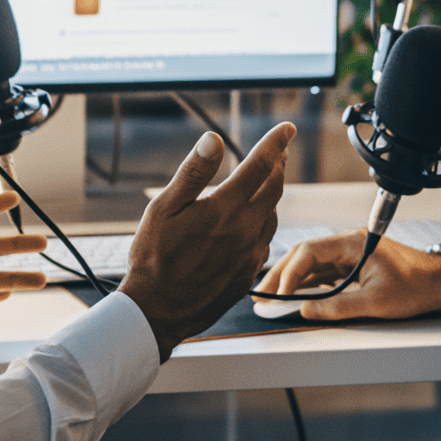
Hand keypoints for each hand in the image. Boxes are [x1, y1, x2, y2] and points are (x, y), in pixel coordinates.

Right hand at [119, 124, 293, 360]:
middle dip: (278, 166)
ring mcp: (249, 255)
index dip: (275, 143)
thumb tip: (213, 140)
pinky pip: (264, 242)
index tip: (287, 129)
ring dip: (272, 196)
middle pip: (274, 190)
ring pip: (272, 216)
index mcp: (225, 209)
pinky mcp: (247, 275)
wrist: (158, 311)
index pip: (261, 166)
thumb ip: (193, 173)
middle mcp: (245, 231)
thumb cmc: (154, 258)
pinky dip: (264, 224)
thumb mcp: (164, 208)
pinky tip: (253, 224)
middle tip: (278, 153)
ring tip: (265, 184)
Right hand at [255, 229, 440, 319]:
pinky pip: (323, 274)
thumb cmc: (416, 287)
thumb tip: (306, 311)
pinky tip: (293, 297)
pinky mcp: (353, 267)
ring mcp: (350, 256)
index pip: (309, 252)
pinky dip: (306, 285)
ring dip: (291, 281)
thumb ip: (338, 307)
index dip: (289, 273)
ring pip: (311, 265)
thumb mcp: (376, 302)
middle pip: (304, 256)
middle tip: (262, 296)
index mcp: (352, 244)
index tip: (278, 294)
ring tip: (271, 299)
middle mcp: (348, 245)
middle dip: (281, 276)